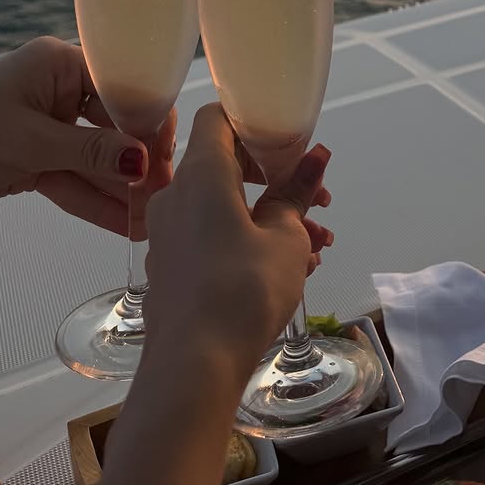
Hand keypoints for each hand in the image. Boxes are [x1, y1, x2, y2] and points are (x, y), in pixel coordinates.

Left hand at [0, 37, 173, 234]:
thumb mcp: (26, 142)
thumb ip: (88, 153)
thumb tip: (142, 161)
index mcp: (60, 64)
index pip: (123, 88)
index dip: (149, 124)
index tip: (168, 159)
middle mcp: (60, 89)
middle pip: (116, 126)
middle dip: (140, 164)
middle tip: (165, 197)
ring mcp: (50, 125)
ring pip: (97, 159)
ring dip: (121, 191)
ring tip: (151, 220)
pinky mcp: (37, 158)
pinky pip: (76, 179)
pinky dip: (95, 202)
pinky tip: (123, 223)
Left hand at [144, 104, 332, 370]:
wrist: (191, 367)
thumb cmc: (243, 289)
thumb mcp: (285, 238)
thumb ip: (297, 193)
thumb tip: (315, 157)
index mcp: (201, 173)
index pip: (216, 116)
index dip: (252, 119)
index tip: (288, 141)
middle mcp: (175, 195)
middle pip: (224, 164)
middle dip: (275, 179)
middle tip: (316, 203)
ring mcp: (168, 234)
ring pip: (223, 207)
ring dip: (268, 216)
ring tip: (316, 247)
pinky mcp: (170, 269)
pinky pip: (210, 237)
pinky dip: (245, 241)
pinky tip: (285, 272)